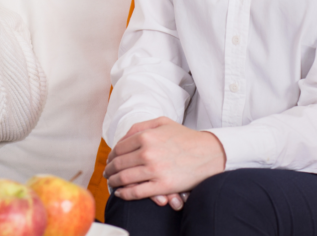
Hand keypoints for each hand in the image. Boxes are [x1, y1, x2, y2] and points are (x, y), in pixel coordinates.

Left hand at [103, 116, 225, 200]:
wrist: (209, 153)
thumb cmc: (185, 137)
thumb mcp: (162, 122)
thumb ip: (139, 126)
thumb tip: (121, 138)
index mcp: (146, 136)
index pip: (119, 148)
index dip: (111, 156)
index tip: (110, 161)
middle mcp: (148, 153)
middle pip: (119, 164)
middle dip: (109, 170)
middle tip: (107, 173)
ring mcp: (154, 170)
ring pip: (124, 178)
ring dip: (113, 182)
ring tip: (112, 183)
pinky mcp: (162, 186)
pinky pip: (136, 192)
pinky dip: (124, 194)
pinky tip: (121, 193)